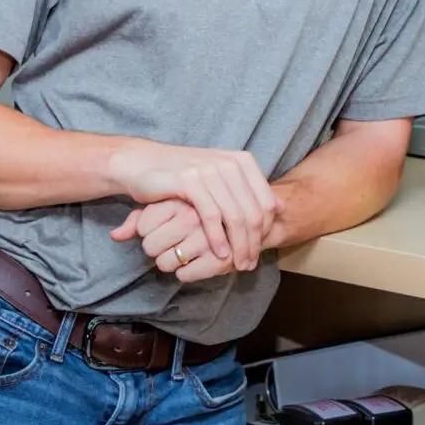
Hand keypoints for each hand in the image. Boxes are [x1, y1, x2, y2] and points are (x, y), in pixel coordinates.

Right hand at [107, 142, 278, 271]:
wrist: (142, 163)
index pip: (266, 201)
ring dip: (239, 245)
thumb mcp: (220, 178)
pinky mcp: (190, 181)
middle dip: (254, 243)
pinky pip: (212, 216)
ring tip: (238, 264)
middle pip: (253, 211)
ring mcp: (210, 170)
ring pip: (235, 216)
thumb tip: (281, 206)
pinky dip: (218, 239)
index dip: (267, 230)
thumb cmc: (182, 176)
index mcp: (241, 161)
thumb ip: (248, 191)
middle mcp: (229, 163)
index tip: (260, 250)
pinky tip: (219, 255)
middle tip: (249, 264)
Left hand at [113, 199, 240, 282]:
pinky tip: (195, 263)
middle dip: (155, 250)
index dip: (146, 232)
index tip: (160, 229)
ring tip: (183, 254)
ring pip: (165, 262)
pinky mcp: (221, 258)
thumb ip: (141, 217)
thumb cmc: (203, 213)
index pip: (143, 224)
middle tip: (170, 245)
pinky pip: (184, 275)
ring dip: (169, 263)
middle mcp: (193, 216)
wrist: (254, 218)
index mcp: (181, 198)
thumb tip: (115, 235)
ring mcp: (208, 237)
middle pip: (149, 246)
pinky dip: (185, 273)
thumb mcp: (171, 205)